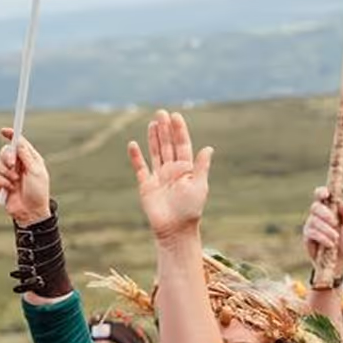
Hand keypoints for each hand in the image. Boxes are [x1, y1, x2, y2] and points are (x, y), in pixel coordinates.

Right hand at [0, 129, 51, 225]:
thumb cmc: (38, 193)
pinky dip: (2, 182)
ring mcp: (9, 173)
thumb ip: (26, 156)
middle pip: (5, 151)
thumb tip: (18, 141)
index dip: (11, 135)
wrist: (31, 212)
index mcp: (30, 159)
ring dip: (6, 172)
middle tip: (13, 165)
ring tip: (15, 181)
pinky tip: (10, 189)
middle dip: (7, 157)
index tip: (4, 131)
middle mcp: (19, 165)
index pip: (19, 143)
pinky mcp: (2, 183)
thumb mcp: (36, 172)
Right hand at [127, 110, 211, 243]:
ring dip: (153, 138)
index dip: (179, 131)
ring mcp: (159, 177)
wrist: (175, 230)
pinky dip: (136, 157)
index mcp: (186, 170)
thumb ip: (201, 166)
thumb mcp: (199, 186)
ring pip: (155, 153)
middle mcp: (172, 171)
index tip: (175, 116)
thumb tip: (208, 147)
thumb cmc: (190, 210)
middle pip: (168, 145)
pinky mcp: (146, 185)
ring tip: (152, 122)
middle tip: (161, 112)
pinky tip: (133, 143)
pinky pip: (140, 168)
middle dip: (165, 130)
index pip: (182, 145)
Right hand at [303, 187, 342, 274]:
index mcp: (327, 209)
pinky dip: (323, 238)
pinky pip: (312, 233)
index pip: (320, 195)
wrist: (338, 261)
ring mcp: (310, 225)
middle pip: (315, 207)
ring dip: (327, 229)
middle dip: (325, 214)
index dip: (321, 192)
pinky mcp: (307, 237)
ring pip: (314, 221)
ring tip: (335, 238)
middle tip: (335, 223)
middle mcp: (316, 215)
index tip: (326, 194)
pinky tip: (330, 244)